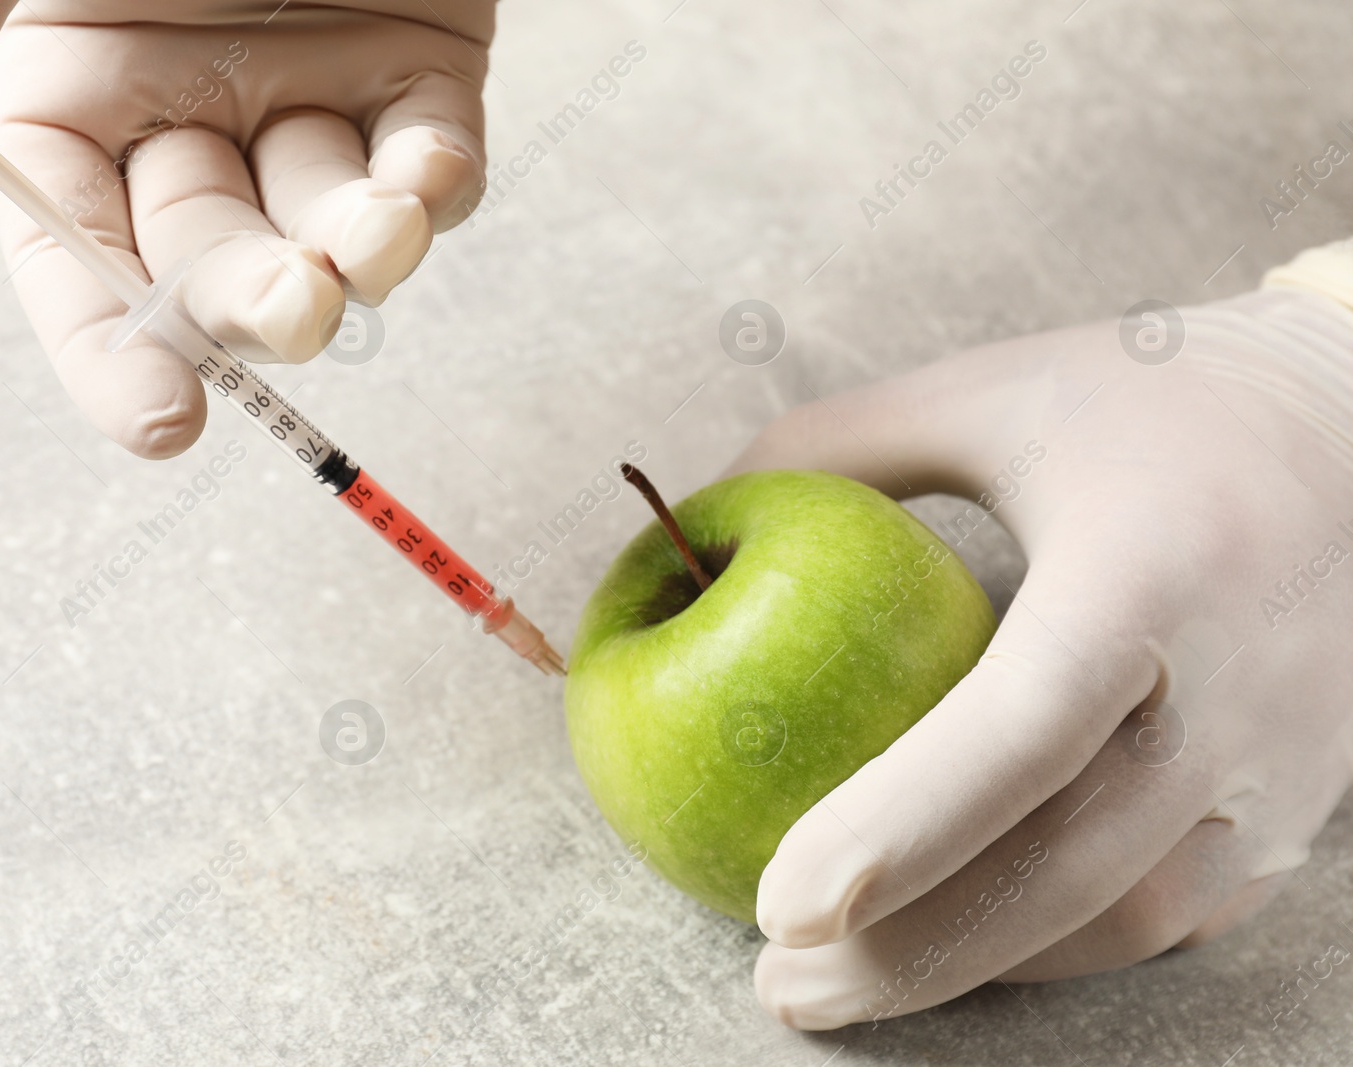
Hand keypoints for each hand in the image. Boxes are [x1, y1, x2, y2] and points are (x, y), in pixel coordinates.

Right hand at [0, 0, 490, 456]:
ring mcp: (310, 97)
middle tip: (286, 310)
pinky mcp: (424, 72)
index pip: (80, 254)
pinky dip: (435, 184)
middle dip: (249, 295)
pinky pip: (433, 164)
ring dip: (352, 252)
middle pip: (212, 254)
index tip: (164, 425)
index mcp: (77, 91)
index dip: (114, 345)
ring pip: (329, 227)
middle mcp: (193, 111)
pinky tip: (425, 178)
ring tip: (360, 246)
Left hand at [727, 272, 1352, 1028]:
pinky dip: (1054, 944)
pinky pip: (1169, 912)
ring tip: (844, 982)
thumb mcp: (984, 392)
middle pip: (1069, 868)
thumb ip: (834, 447)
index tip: (781, 906)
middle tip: (782, 984)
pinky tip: (957, 941)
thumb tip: (694, 522)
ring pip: (1123, 919)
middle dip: (914, 953)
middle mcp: (1239, 688)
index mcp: (1152, 572)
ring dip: (979, 967)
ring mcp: (1285, 765)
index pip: (1022, 730)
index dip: (900, 829)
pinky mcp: (1294, 809)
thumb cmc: (1142, 402)